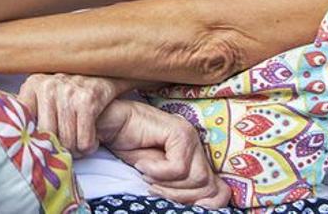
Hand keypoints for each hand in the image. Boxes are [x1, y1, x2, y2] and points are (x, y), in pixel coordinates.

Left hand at [18, 74, 128, 156]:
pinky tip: (90, 140)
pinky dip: (88, 146)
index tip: (37, 149)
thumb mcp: (44, 93)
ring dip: (75, 150)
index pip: (22, 123)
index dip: (31, 141)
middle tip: (66, 148)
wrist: (104, 72)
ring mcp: (68, 92)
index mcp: (32, 85)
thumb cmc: (70, 92)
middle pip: (46, 137)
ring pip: (67, 142)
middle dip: (59, 148)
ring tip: (78, 144)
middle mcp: (47, 86)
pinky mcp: (88, 100)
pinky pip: (84, 141)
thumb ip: (26, 110)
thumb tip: (4, 132)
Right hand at [97, 101, 231, 207]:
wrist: (108, 123)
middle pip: (207, 186)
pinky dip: (157, 171)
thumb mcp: (158, 176)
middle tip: (153, 188)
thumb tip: (203, 205)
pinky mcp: (180, 132)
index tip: (180, 207)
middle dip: (180, 196)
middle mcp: (196, 145)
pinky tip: (142, 164)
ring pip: (196, 178)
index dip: (206, 204)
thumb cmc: (129, 147)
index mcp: (194, 156)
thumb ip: (179, 187)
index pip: (218, 189)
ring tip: (147, 174)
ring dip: (167, 184)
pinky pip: (179, 168)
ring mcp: (190, 136)